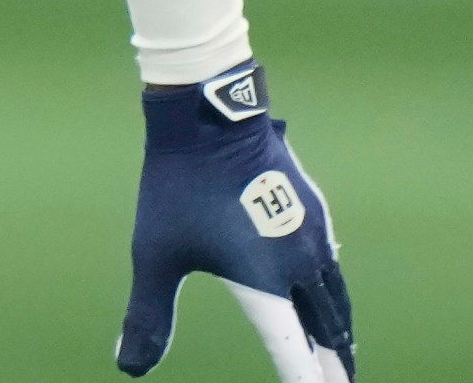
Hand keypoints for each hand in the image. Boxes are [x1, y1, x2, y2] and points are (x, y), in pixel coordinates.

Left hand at [119, 62, 353, 381]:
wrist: (209, 116)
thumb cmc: (176, 186)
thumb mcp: (154, 254)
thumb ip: (147, 315)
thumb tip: (128, 366)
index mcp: (264, 281)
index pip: (291, 349)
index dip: (307, 381)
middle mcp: (298, 262)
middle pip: (327, 328)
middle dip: (335, 363)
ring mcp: (311, 232)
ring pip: (335, 296)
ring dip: (341, 329)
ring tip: (344, 352)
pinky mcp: (314, 207)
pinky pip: (332, 264)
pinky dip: (336, 293)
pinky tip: (330, 292)